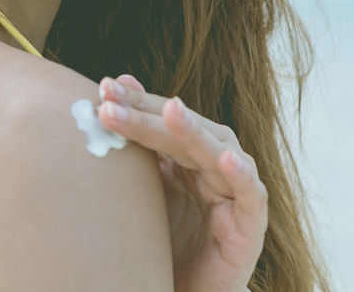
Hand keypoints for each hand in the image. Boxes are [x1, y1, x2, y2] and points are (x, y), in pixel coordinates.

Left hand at [98, 74, 266, 291]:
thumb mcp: (145, 187)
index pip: (161, 118)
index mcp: (186, 153)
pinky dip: (241, 176)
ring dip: (194, 131)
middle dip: (149, 115)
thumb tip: (116, 82)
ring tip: (171, 111)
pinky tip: (227, 159)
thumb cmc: (166, 236)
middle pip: (183, 131)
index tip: (103, 89)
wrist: (186, 289)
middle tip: (113, 105)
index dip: (136, 103)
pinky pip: (250, 195)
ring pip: (217, 152)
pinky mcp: (250, 225)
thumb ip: (137, 140)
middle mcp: (213, 164)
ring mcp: (234, 192)